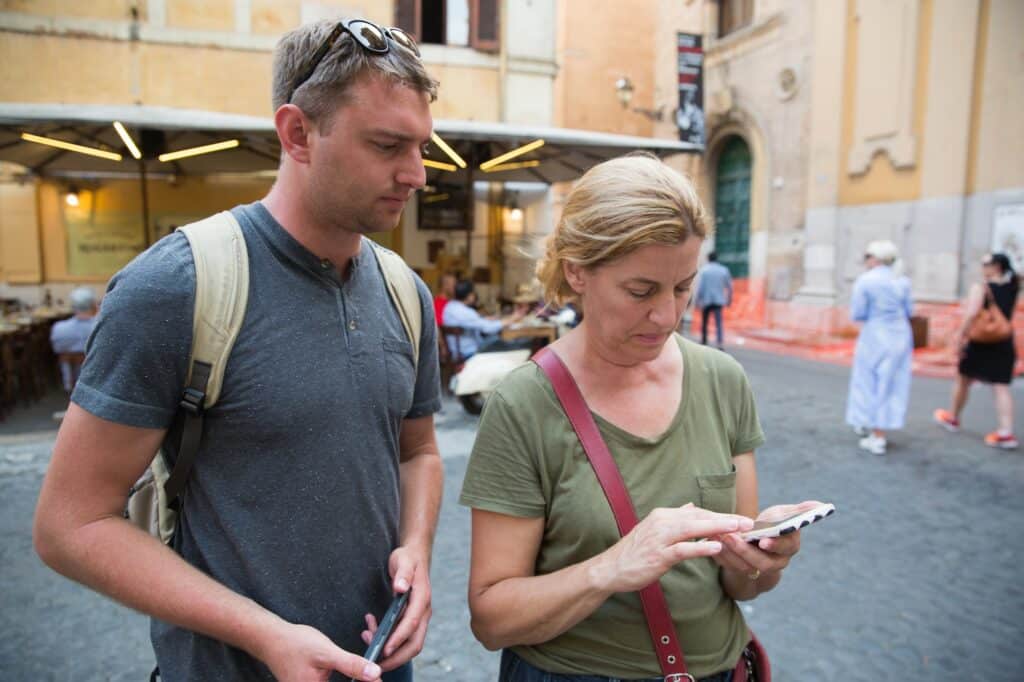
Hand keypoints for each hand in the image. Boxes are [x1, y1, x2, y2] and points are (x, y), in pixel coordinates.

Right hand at [260, 621, 381, 681]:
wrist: (271, 639)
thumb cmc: (295, 645)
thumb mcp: (327, 653)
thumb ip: (351, 664)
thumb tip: (375, 674)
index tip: (377, 677)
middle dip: (360, 678)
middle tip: (373, 673)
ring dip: (353, 677)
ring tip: (367, 672)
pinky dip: (346, 675)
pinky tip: (354, 671)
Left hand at [360, 545, 431, 670]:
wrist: (414, 557)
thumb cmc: (408, 559)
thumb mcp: (403, 560)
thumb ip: (403, 573)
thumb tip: (400, 588)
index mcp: (422, 598)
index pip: (412, 623)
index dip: (399, 637)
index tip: (385, 649)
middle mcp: (423, 612)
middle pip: (414, 643)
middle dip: (396, 657)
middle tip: (375, 664)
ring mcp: (418, 618)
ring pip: (408, 645)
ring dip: (390, 652)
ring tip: (367, 640)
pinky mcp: (411, 620)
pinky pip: (401, 638)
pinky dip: (387, 641)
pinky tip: (370, 631)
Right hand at [594, 503, 752, 592]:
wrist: (611, 568)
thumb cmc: (634, 552)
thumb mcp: (654, 530)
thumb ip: (674, 518)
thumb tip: (690, 506)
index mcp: (663, 515)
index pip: (696, 512)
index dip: (719, 515)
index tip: (739, 520)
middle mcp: (661, 521)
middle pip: (699, 517)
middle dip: (725, 519)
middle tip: (748, 523)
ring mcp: (659, 538)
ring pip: (693, 528)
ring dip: (718, 528)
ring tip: (738, 530)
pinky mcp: (658, 555)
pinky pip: (683, 549)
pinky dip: (700, 547)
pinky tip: (716, 547)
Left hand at [713, 500, 821, 580]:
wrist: (756, 541)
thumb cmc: (773, 523)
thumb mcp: (784, 514)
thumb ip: (799, 510)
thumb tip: (819, 504)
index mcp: (790, 547)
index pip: (785, 547)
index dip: (775, 544)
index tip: (763, 539)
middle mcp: (777, 563)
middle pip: (762, 562)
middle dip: (746, 550)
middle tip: (732, 536)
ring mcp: (758, 570)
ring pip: (744, 566)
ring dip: (730, 552)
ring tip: (718, 536)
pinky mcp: (740, 571)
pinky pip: (729, 567)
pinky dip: (720, 556)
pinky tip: (711, 543)